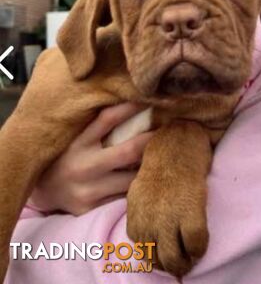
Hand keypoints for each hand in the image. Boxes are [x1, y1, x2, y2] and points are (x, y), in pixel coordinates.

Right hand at [27, 102, 154, 215]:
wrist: (43, 191)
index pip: (108, 119)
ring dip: (148, 167)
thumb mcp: (76, 137)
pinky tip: (148, 179)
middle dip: (151, 140)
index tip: (150, 99)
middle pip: (128, 151)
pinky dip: (136, 186)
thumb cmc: (67, 156)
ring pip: (131, 179)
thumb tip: (133, 106)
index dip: (131, 107)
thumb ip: (98, 126)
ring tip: (164, 156)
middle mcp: (83, 165)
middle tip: (171, 130)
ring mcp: (88, 190)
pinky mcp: (91, 208)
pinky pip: (123, 197)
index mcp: (78, 142)